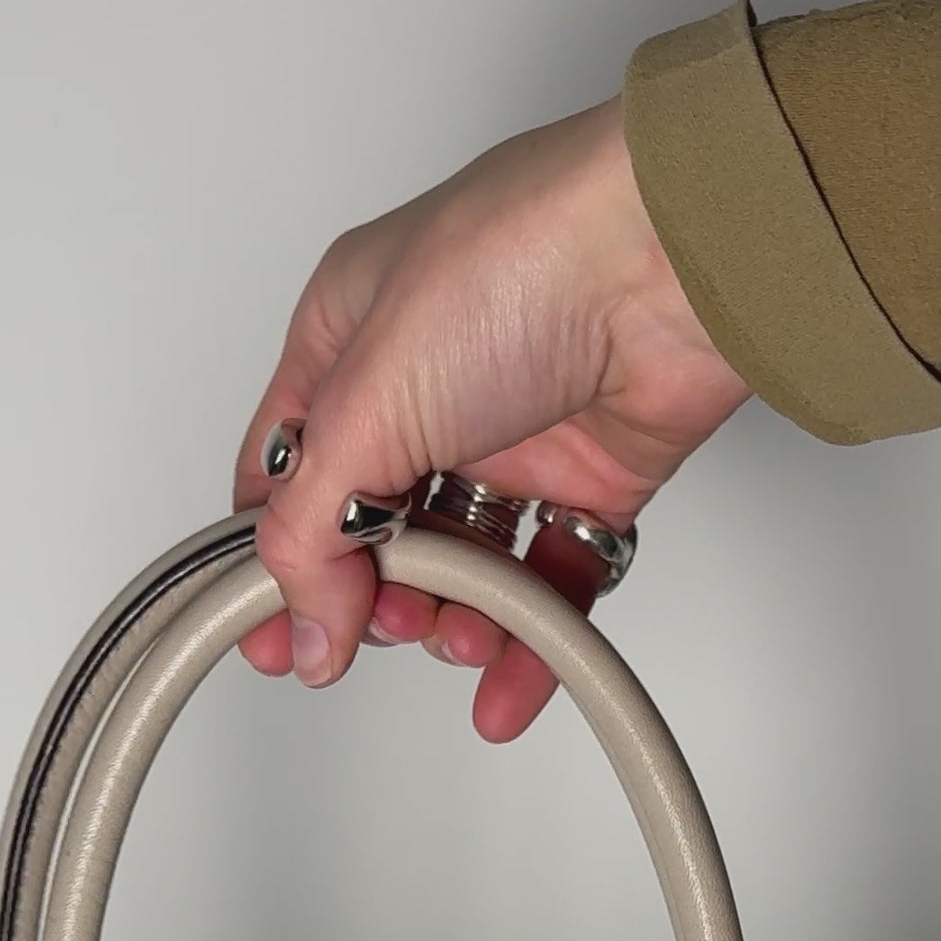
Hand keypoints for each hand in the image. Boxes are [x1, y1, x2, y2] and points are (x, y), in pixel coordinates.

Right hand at [232, 95, 749, 741]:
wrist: (669, 256)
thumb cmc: (517, 264)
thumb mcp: (365, 402)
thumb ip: (313, 528)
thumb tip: (301, 626)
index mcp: (347, 338)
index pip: (285, 470)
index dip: (271, 558)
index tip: (270, 637)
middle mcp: (426, 383)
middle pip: (374, 528)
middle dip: (375, 594)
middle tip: (386, 622)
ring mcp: (511, 431)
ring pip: (463, 563)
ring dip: (455, 621)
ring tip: (462, 635)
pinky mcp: (589, 476)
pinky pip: (548, 580)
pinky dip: (529, 639)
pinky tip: (507, 684)